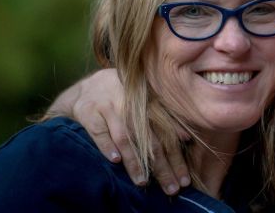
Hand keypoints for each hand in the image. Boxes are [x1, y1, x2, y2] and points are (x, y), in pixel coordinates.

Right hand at [47, 69, 190, 194]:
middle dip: (161, 166)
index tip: (184, 179)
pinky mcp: (89, 112)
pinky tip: (115, 160)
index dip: (177, 159)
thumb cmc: (123, 99)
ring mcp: (110, 107)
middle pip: (149, 140)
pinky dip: (107, 146)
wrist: (87, 88)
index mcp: (149, 104)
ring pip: (124, 137)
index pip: (167, 135)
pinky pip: (99, 132)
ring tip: (142, 180)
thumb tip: (186, 138)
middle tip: (170, 188)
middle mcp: (131, 105)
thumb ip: (165, 119)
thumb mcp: (145, 103)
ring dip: (134, 160)